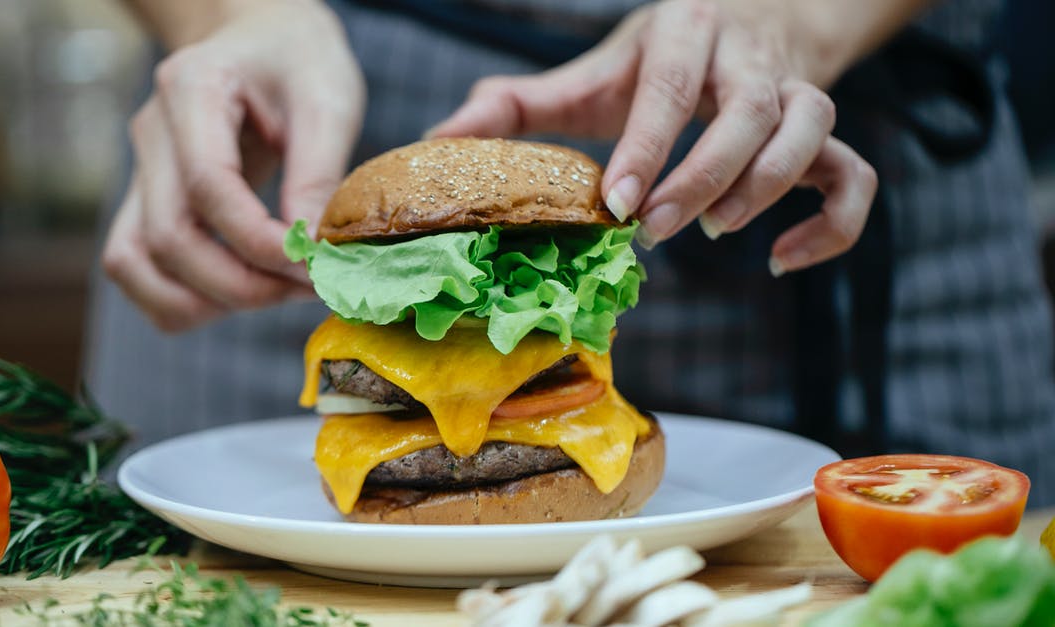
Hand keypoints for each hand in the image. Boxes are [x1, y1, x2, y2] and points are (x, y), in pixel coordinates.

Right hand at [103, 0, 364, 330]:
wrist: (261, 39)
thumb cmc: (298, 61)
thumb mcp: (329, 99)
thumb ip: (319, 173)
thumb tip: (309, 251)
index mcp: (192, 88)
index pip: (207, 186)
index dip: (257, 239)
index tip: (310, 265)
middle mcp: (152, 133)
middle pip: (168, 237)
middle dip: (241, 284)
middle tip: (305, 288)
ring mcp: (140, 171)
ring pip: (133, 263)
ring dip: (203, 300)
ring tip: (273, 295)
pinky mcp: (145, 201)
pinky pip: (136, 269)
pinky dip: (180, 299)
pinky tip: (241, 292)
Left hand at [428, 0, 877, 274]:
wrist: (753, 15)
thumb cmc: (660, 56)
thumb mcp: (594, 71)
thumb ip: (522, 104)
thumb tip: (439, 140)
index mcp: (682, 34)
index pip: (667, 88)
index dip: (648, 148)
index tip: (616, 207)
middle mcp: (748, 57)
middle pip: (747, 113)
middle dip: (702, 178)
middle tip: (655, 233)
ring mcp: (795, 92)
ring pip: (810, 131)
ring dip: (766, 189)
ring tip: (712, 233)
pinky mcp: (826, 132)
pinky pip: (854, 176)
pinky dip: (832, 224)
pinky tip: (781, 260)